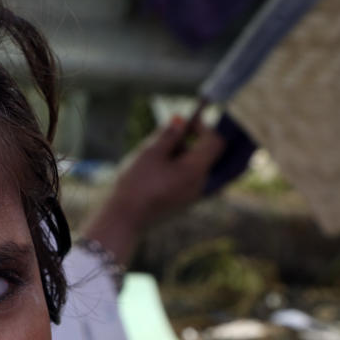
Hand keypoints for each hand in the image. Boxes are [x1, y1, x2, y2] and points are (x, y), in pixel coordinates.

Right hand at [81, 116, 225, 264]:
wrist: (124, 219)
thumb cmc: (135, 184)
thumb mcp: (150, 153)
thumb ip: (168, 134)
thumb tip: (181, 120)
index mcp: (196, 170)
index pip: (215, 141)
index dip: (203, 127)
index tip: (184, 122)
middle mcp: (201, 184)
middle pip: (208, 154)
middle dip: (191, 141)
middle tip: (168, 137)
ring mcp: (194, 196)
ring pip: (198, 167)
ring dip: (183, 155)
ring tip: (157, 156)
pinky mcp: (184, 203)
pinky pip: (190, 180)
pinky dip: (180, 169)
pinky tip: (157, 172)